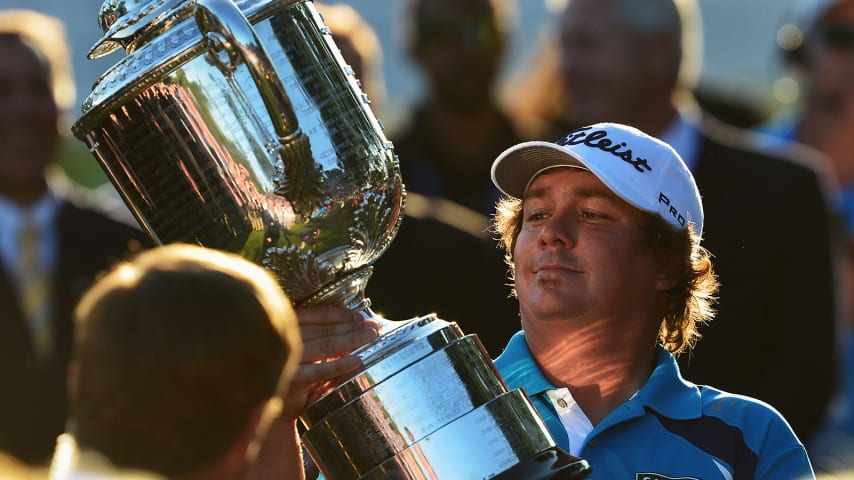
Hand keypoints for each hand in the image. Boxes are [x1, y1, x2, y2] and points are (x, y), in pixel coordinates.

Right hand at [279, 305, 379, 420]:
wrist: (272, 406)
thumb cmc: (290, 372)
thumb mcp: (300, 349)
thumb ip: (317, 336)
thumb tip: (353, 325)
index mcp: (285, 326)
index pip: (316, 315)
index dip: (340, 314)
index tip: (359, 317)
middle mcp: (283, 339)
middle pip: (324, 329)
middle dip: (351, 326)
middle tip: (372, 327)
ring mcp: (287, 359)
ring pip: (325, 345)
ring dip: (351, 339)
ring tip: (370, 337)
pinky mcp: (293, 379)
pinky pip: (321, 370)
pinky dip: (341, 365)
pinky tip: (357, 361)